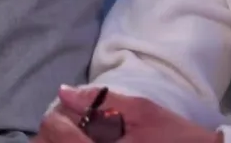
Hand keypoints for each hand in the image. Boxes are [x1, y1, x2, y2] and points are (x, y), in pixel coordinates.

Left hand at [35, 85, 221, 142]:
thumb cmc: (173, 135)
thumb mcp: (141, 111)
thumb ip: (100, 101)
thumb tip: (64, 92)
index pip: (60, 134)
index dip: (56, 120)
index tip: (64, 111)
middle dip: (57, 133)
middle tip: (67, 122)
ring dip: (65, 140)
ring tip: (77, 132)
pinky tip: (89, 140)